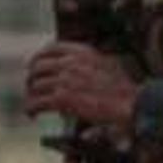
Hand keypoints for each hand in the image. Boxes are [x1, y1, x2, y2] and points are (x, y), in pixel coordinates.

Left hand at [23, 42, 141, 129]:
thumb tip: (77, 66)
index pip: (51, 48)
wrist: (131, 103)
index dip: (39, 57)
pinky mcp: (62, 98)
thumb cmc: (124, 89)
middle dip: (32, 78)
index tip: (34, 66)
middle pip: (38, 66)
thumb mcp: (108, 64)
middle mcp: (70, 62)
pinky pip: (37, 102)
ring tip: (32, 105)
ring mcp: (65, 79)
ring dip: (31, 96)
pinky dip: (31, 108)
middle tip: (31, 89)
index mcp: (81, 52)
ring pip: (35, 85)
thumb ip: (90, 62)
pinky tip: (32, 114)